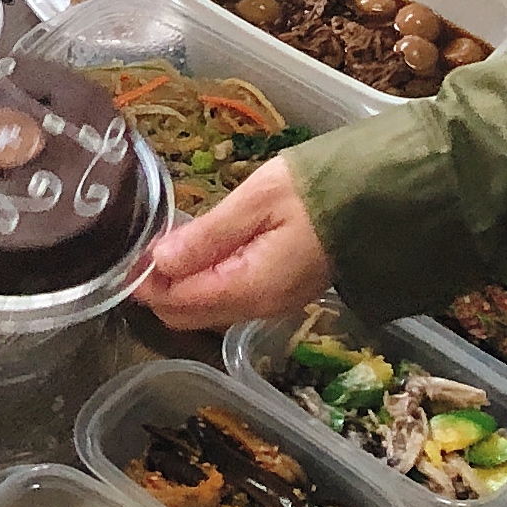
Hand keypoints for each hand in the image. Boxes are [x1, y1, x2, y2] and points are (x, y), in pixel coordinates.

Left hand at [134, 156, 335, 329]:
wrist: (378, 201)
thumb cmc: (316, 192)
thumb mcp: (257, 200)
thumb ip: (207, 236)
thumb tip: (158, 261)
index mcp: (249, 288)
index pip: (178, 302)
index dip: (145, 281)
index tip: (128, 252)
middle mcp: (257, 307)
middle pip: (187, 315)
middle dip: (158, 288)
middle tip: (143, 245)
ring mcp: (271, 304)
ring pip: (206, 310)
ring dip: (180, 285)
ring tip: (167, 243)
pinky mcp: (279, 293)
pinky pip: (228, 299)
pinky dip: (204, 282)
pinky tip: (200, 251)